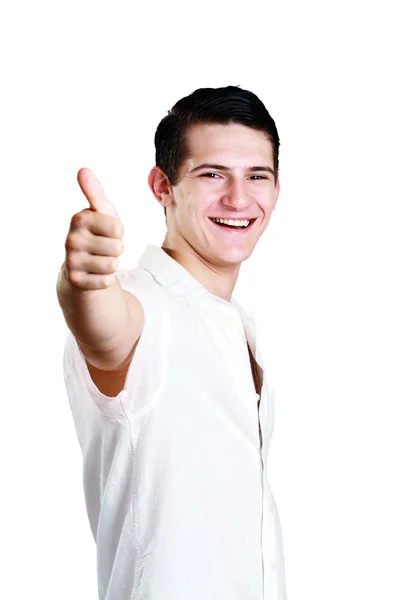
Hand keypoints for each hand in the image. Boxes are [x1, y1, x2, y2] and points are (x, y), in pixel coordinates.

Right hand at [63, 168, 123, 289]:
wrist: (82, 263)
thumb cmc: (97, 232)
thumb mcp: (100, 211)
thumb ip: (95, 192)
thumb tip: (83, 170)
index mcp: (79, 219)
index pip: (118, 228)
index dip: (118, 231)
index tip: (106, 231)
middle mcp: (71, 239)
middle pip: (117, 247)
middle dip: (116, 248)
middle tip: (103, 247)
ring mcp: (71, 261)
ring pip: (112, 265)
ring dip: (111, 263)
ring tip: (99, 259)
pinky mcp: (75, 281)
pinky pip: (106, 281)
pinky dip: (106, 278)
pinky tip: (95, 272)